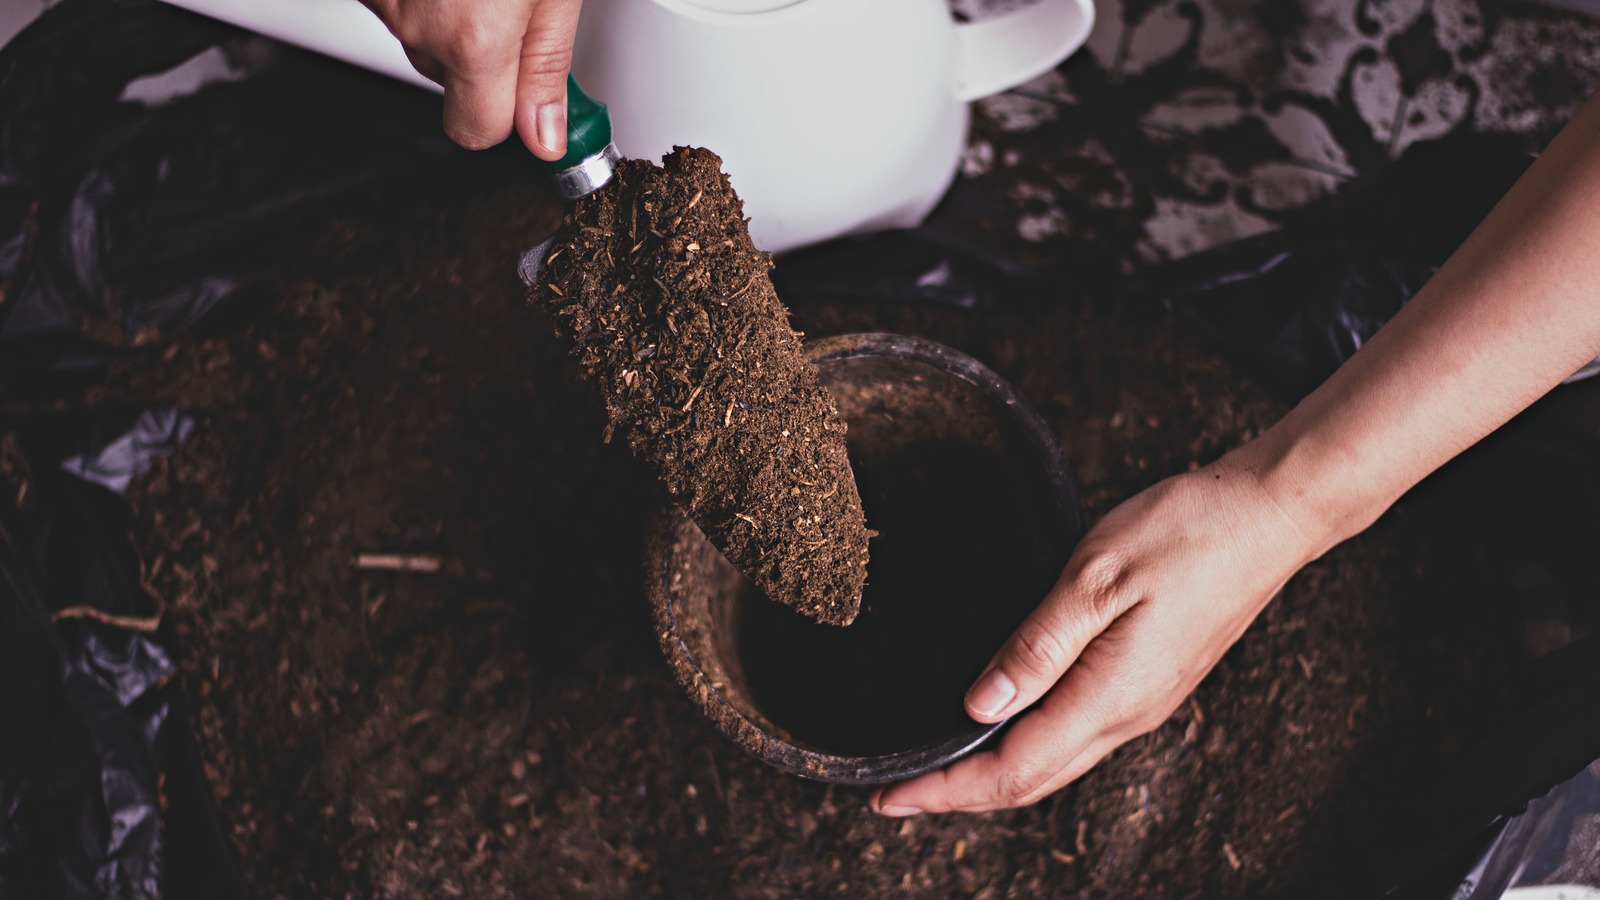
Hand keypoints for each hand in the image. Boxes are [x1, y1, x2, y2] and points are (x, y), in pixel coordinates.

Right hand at [361, 0, 582, 157]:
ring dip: (452, 26)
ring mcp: (386, 1)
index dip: (509, 117)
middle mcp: (420, 28)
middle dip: (483, 63)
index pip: (478, 133)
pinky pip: (401, 12)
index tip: (531, 98)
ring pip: (424, 46)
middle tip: (513, 14)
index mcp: (473, 40)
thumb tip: (544, 138)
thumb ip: (547, 67)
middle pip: (451, 87)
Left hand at [870, 460, 1327, 813]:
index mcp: (1109, 697)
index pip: (1011, 770)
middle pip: (1029, 781)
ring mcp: (1142, 702)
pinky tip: (1003, 724)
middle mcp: (1127, 715)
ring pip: (1054, 762)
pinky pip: (1077, 735)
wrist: (1270, 516)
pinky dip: (1027, 745)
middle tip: (894, 793)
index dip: (945, 791)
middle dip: (957, 794)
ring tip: (937, 767)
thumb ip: (1034, 646)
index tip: (889, 797)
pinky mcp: (1150, 682)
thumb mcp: (1094, 577)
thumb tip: (979, 705)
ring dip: (990, 774)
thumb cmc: (1188, 533)